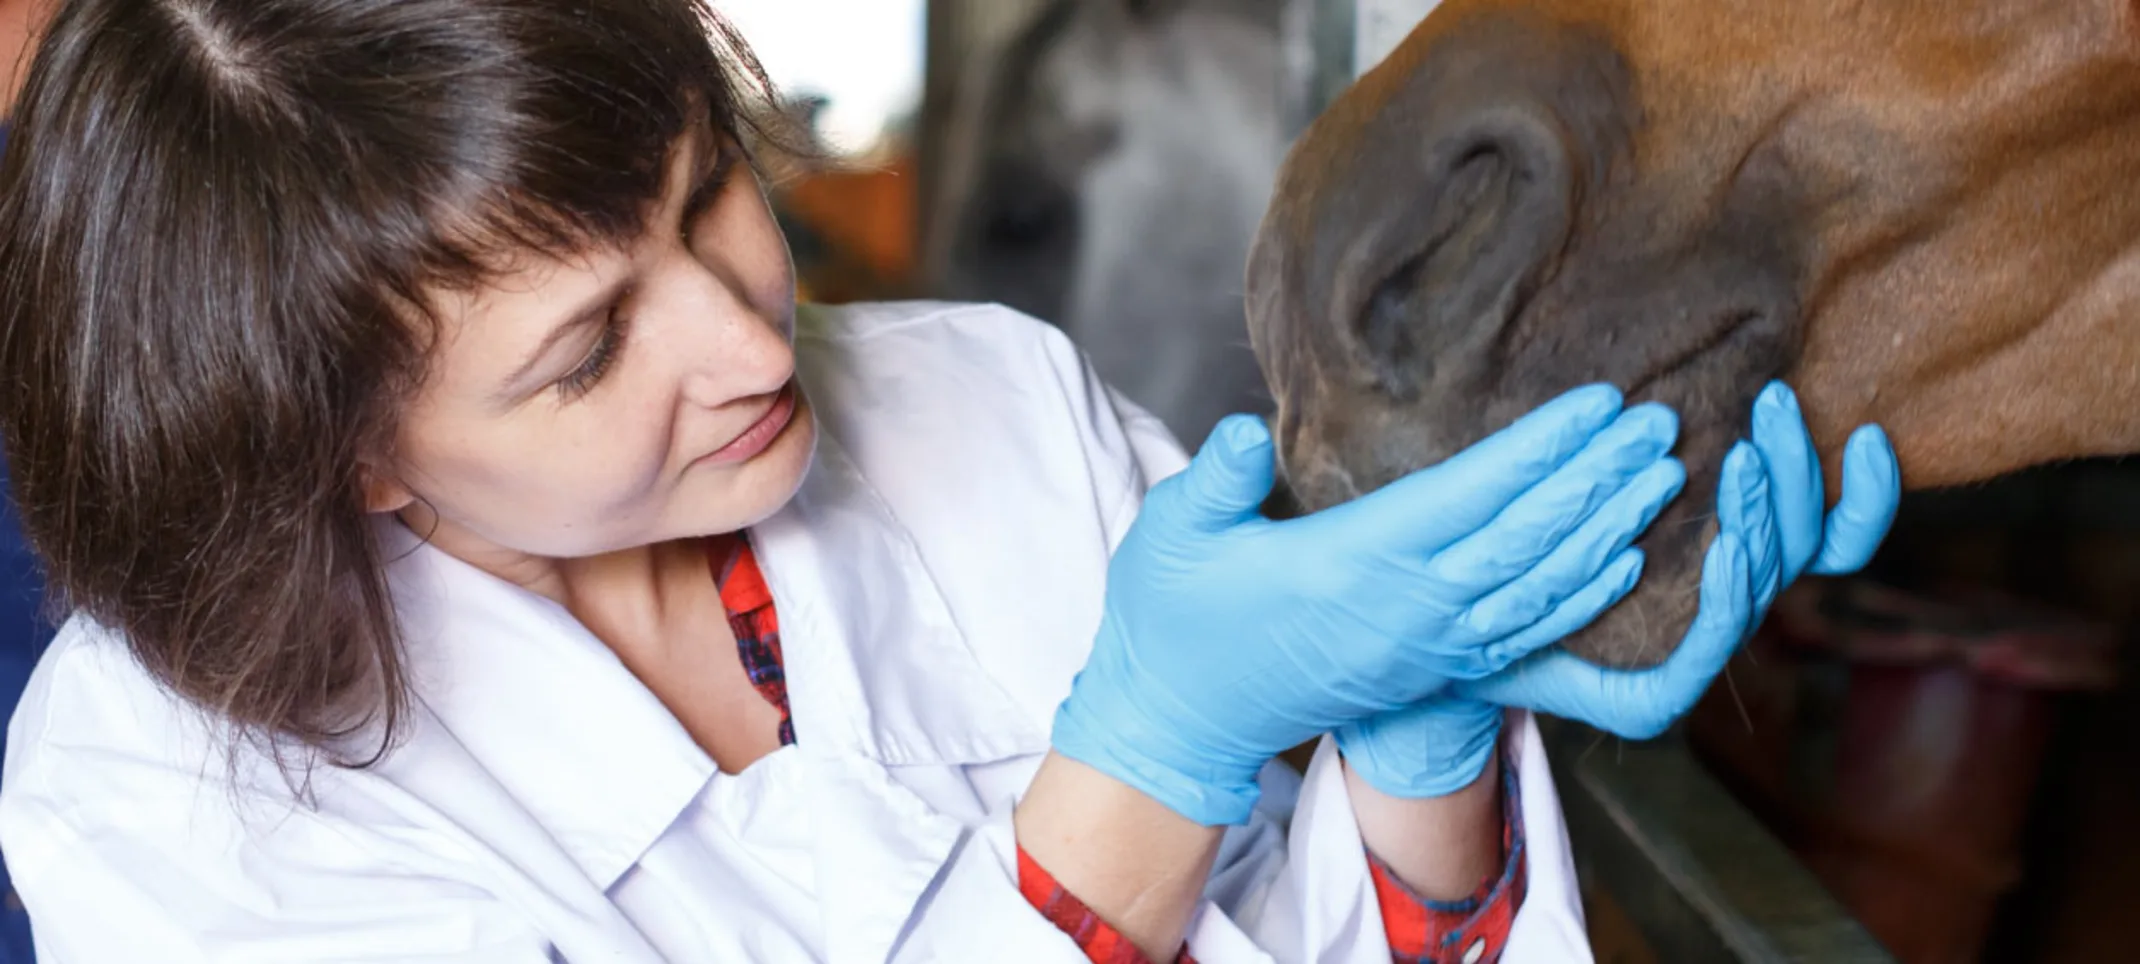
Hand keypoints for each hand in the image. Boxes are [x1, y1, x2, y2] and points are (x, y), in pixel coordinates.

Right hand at [1051, 385, 1686, 825]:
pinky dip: (1582, 593)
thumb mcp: (1170, 536)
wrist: (1183, 718)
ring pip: (1541, 584)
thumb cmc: (1172, 616)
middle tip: (1660, 421)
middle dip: (1599, 477)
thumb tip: (1246, 432)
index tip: (1600, 403)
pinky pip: (1525, 627)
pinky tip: (1624, 558)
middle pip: (1527, 535)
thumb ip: (1212, 482)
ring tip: (1661, 475)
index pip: (1470, 497)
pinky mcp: (1430, 664)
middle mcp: (1406, 607)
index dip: (1542, 449)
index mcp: (1352, 564)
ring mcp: (1425, 643)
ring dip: (1608, 528)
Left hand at [1454, 381, 1901, 739]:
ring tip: (1739, 456)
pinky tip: (1725, 543)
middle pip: (1808, 543)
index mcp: (1735, 558)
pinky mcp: (1653, 698)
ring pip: (1763, 580)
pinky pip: (1709, 643)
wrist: (1453, 640)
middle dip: (1800, 468)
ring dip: (1761, 512)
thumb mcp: (1603, 478)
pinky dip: (1727, 590)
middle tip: (1774, 403)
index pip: (1834, 536)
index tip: (1870, 431)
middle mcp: (1728, 604)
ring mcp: (1696, 652)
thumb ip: (1655, 441)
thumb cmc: (1533, 546)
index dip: (1868, 494)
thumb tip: (1693, 374)